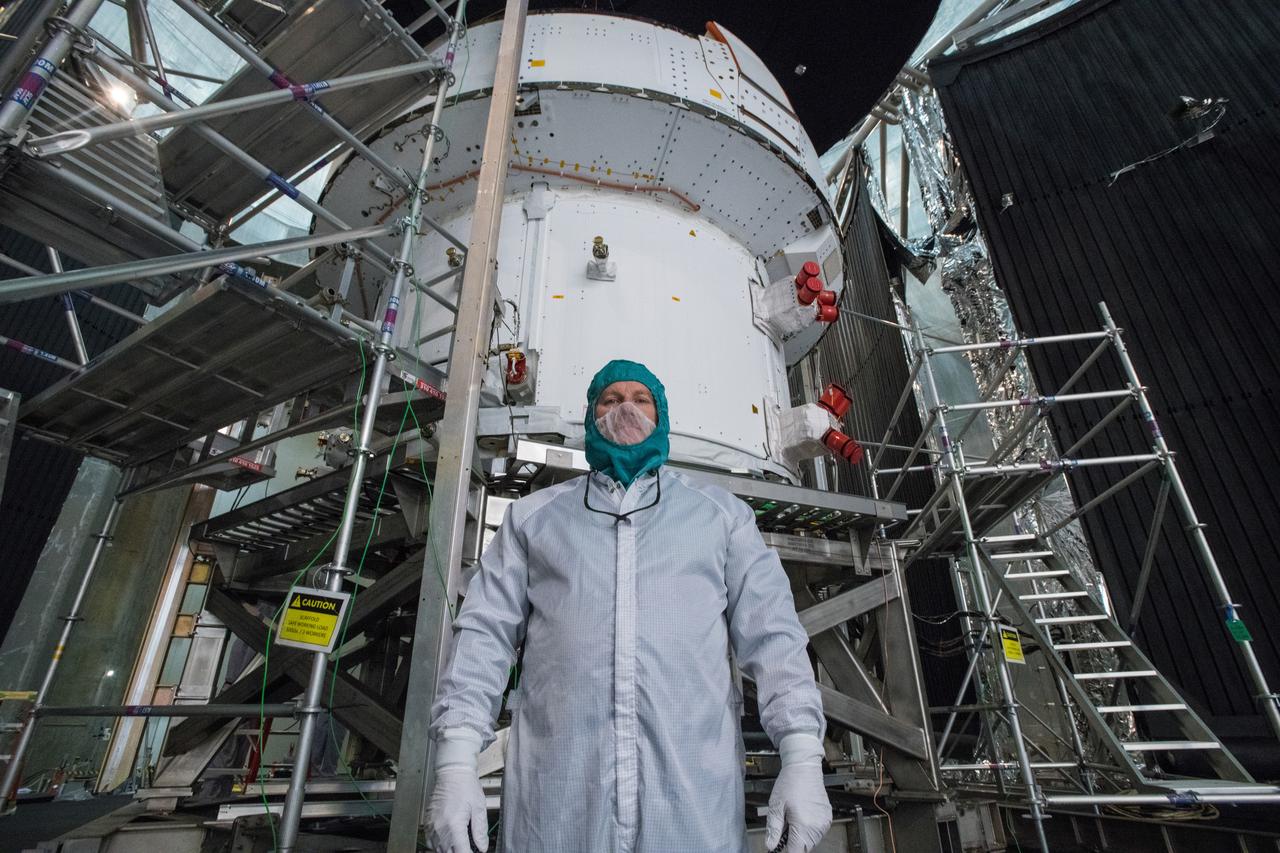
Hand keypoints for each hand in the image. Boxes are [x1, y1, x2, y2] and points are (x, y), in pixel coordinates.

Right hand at [427, 765, 488, 851]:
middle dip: (460, 852)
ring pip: (438, 850)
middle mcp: (440, 828)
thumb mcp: (479, 809)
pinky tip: (449, 839)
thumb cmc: (466, 786)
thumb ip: (480, 831)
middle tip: (469, 847)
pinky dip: (440, 845)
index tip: (474, 852)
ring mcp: (432, 826)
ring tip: (460, 842)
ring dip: (449, 850)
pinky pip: (431, 842)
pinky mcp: (427, 823)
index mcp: (454, 825)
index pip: (461, 852)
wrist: (452, 772)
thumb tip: (482, 847)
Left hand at [765, 734, 831, 852]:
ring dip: (801, 838)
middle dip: (792, 844)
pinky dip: (809, 830)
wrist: (805, 767)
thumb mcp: (776, 806)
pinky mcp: (827, 818)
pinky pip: (817, 832)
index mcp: (803, 824)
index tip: (779, 848)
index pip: (796, 852)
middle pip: (804, 848)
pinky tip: (801, 817)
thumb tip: (770, 845)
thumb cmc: (790, 782)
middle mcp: (817, 826)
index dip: (786, 851)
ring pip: (811, 841)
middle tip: (783, 830)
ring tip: (792, 820)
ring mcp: (824, 822)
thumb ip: (773, 829)